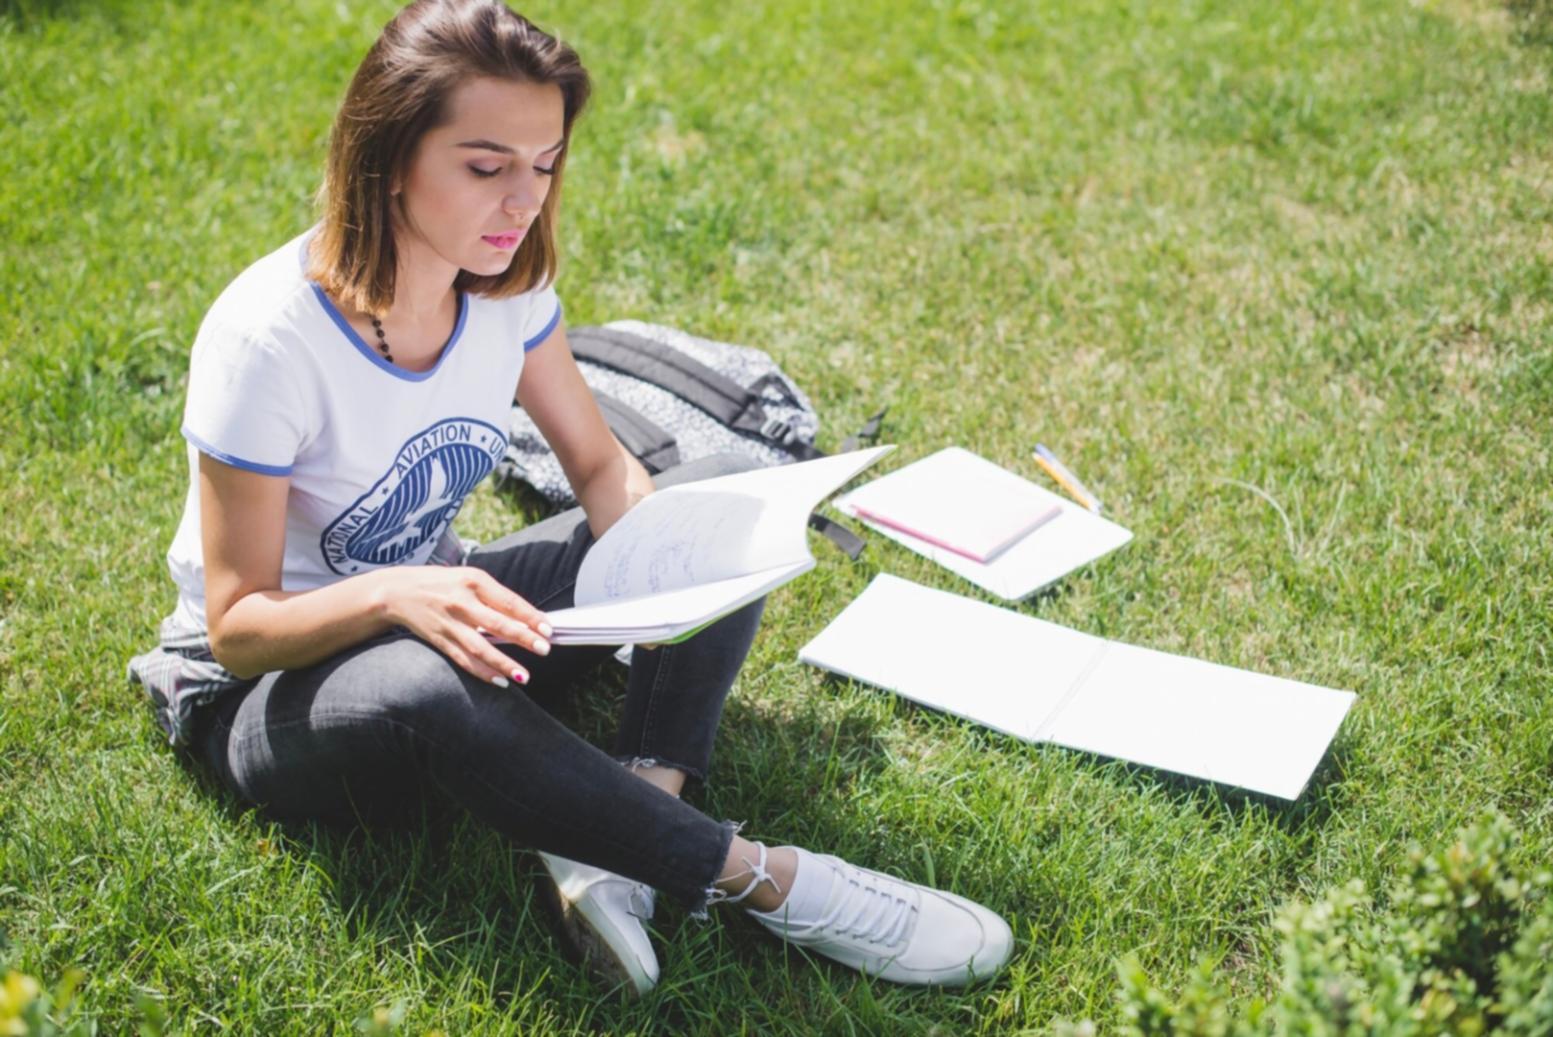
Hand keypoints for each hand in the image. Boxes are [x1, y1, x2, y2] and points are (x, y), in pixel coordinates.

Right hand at [379, 566, 551, 686]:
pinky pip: (463, 659)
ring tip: (524, 675)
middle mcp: (461, 602)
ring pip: (480, 647)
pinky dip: (482, 672)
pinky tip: (500, 681)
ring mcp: (449, 623)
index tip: (548, 629)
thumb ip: (495, 596)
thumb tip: (528, 618)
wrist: (397, 591)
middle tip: (545, 649)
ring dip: (503, 663)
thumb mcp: (469, 578)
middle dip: (523, 638)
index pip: (508, 601)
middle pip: (496, 624)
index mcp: (473, 581)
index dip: (530, 616)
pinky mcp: (439, 640)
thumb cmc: (442, 583)